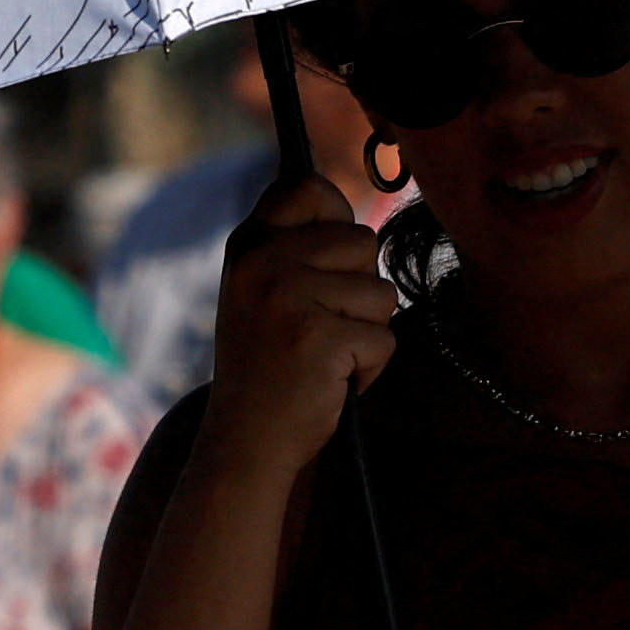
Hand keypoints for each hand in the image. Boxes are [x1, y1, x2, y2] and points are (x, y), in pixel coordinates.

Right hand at [202, 166, 392, 489]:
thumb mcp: (261, 292)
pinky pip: (384, 339)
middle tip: (322, 328)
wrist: (245, 442)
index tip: (330, 256)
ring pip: (381, 293)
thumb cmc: (267, 365)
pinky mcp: (321, 339)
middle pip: (363, 242)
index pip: (307, 187)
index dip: (336, 215)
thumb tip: (360, 221)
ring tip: (325, 357)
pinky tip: (331, 383)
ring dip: (367, 332)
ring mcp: (289, 299)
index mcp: (247, 246)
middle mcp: (263, 263)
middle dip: (360, 290)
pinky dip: (370, 368)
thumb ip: (296, 251)